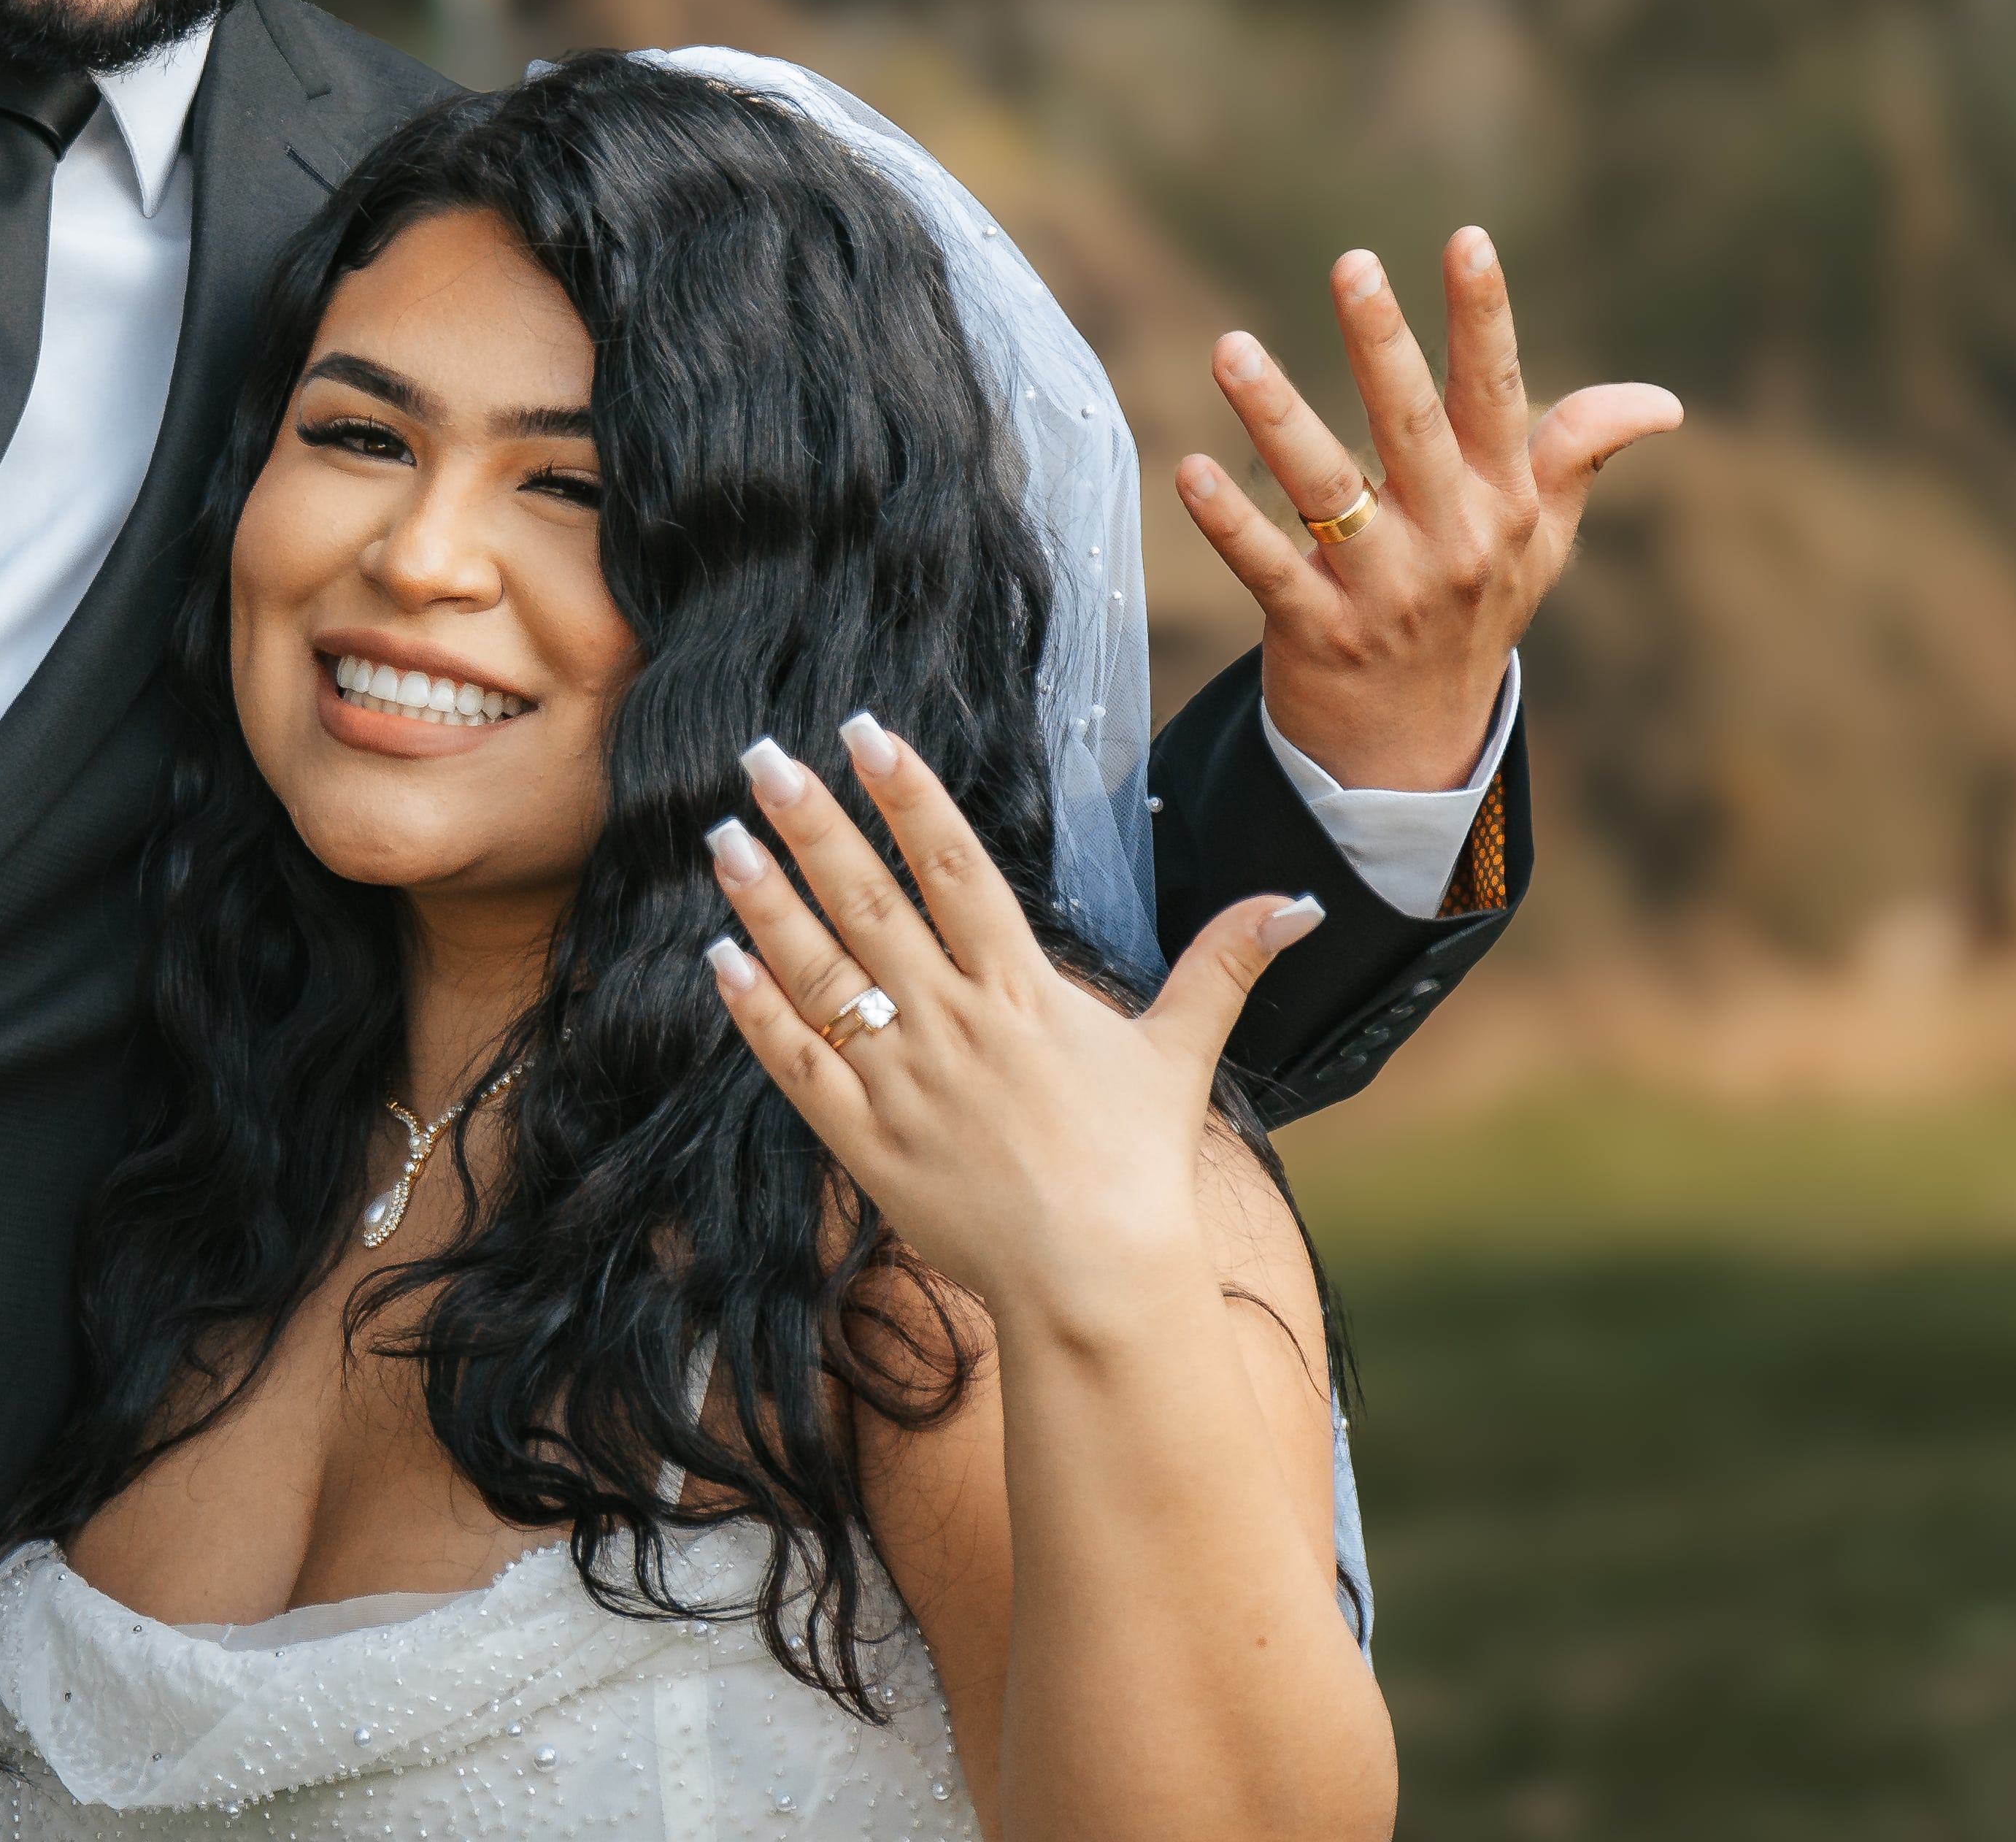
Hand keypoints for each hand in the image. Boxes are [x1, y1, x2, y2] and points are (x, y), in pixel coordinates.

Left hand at [702, 716, 1325, 1336]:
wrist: (1095, 1282)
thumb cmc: (1138, 1169)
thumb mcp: (1179, 1054)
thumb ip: (1223, 967)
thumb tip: (1293, 901)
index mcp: (1022, 993)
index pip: (957, 870)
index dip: (909, 797)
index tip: (862, 733)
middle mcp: (954, 1024)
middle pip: (871, 903)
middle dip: (814, 825)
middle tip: (760, 758)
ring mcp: (902, 1081)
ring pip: (821, 973)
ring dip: (767, 903)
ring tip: (723, 838)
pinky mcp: (865, 1141)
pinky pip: (796, 1065)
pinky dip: (755, 1011)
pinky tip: (721, 958)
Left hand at [1180, 229, 1681, 790]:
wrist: (1417, 747)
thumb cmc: (1476, 613)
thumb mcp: (1542, 539)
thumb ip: (1580, 454)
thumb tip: (1664, 402)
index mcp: (1502, 503)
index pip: (1496, 395)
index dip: (1484, 318)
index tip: (1468, 239)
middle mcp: (1450, 539)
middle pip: (1411, 427)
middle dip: (1384, 344)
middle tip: (1353, 264)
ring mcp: (1383, 589)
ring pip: (1325, 489)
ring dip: (1278, 417)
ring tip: (1231, 347)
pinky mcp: (1317, 631)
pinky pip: (1267, 567)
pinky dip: (1228, 523)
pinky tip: (1189, 471)